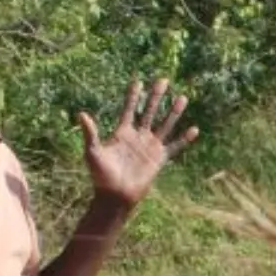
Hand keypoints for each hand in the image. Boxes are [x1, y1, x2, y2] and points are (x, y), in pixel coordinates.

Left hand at [77, 78, 196, 206]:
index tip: (138, 81)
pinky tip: (194, 129)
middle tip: (163, 80)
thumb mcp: (93, 152)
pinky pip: (174, 146)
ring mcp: (150, 147)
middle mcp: (138, 136)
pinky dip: (184, 139)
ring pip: (165, 125)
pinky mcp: (159, 159)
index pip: (129, 109)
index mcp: (122, 132)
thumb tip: (81, 114)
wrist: (115, 195)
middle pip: (149, 112)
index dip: (133, 96)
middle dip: (156, 96)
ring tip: (182, 98)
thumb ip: (91, 133)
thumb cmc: (101, 175)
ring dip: (173, 112)